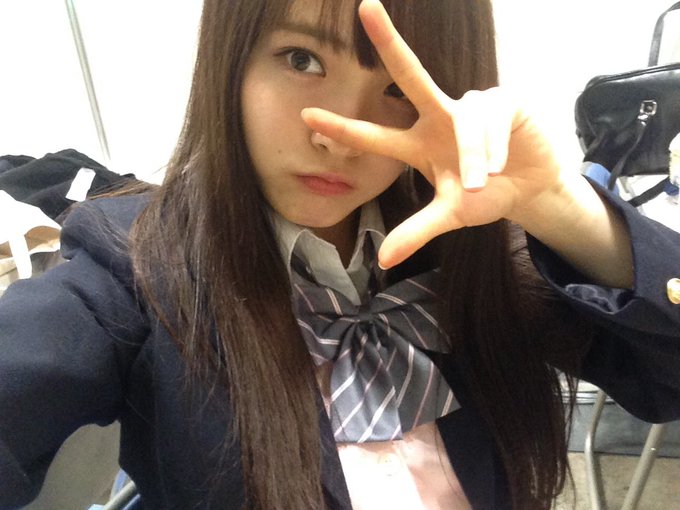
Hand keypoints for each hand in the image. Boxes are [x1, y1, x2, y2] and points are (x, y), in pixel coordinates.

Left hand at [301, 0, 563, 268]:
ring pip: (464, 119)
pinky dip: (491, 145)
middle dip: (388, 40)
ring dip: (471, 155)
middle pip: (409, 73)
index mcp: (418, 144)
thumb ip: (418, 231)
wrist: (531, 188)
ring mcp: (470, 105)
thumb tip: (384, 260)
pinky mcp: (503, 99)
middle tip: (364, 5)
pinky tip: (498, 161)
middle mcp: (439, 116)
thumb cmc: (485, 197)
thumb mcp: (450, 215)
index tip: (306, 115)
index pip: (374, 133)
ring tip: (481, 180)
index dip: (342, 126)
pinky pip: (490, 116)